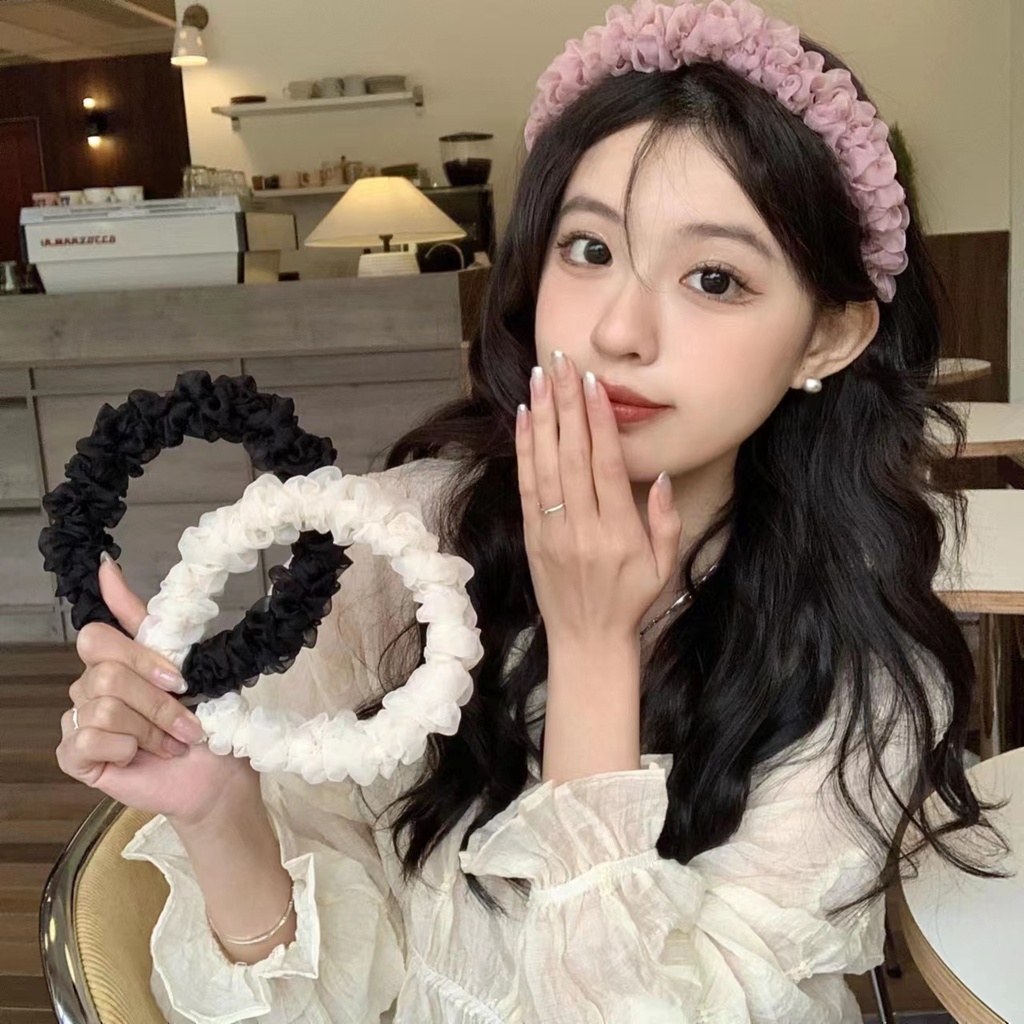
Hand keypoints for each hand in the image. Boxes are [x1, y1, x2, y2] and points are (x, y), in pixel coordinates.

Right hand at [55, 558, 260, 826]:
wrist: (216, 772)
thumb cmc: (206, 721)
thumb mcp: (187, 662)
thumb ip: (145, 619)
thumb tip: (106, 566)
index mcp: (116, 661)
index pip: (96, 636)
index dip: (139, 654)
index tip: (176, 675)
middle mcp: (91, 687)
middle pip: (106, 672)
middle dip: (158, 700)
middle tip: (186, 719)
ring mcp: (78, 721)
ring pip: (104, 707)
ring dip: (151, 728)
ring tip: (171, 742)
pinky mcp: (74, 756)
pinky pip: (87, 738)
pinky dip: (127, 748)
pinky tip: (142, 757)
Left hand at [515, 350, 681, 646]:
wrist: (588, 641)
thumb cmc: (631, 601)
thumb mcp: (664, 566)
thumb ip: (664, 520)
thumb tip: (657, 475)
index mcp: (619, 534)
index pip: (606, 466)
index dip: (599, 422)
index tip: (593, 383)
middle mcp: (583, 529)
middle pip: (572, 455)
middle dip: (567, 403)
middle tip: (562, 361)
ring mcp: (553, 532)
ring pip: (545, 465)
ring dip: (543, 417)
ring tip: (542, 376)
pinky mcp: (533, 536)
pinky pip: (527, 487)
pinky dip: (525, 449)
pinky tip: (526, 418)